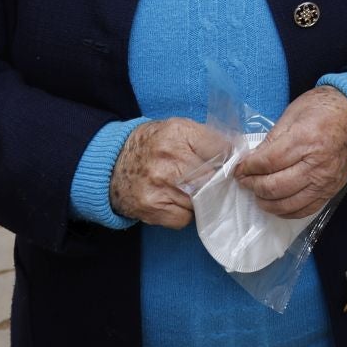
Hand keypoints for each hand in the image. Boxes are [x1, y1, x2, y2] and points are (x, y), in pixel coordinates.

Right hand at [111, 117, 228, 228]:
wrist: (110, 165)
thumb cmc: (149, 146)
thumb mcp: (174, 129)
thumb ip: (204, 138)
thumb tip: (236, 151)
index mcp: (178, 133)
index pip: (221, 149)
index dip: (227, 158)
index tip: (226, 162)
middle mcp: (170, 158)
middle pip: (214, 176)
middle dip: (215, 180)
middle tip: (209, 179)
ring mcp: (160, 184)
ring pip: (202, 199)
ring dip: (199, 197)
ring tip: (185, 188)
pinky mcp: (153, 207)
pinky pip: (185, 217)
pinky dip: (183, 212)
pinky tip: (173, 200)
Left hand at [234, 85, 346, 219]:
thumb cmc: (323, 109)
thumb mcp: (293, 114)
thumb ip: (271, 140)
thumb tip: (251, 161)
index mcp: (306, 139)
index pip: (268, 162)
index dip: (248, 168)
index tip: (238, 168)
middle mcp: (317, 164)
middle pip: (275, 186)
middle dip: (252, 185)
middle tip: (244, 180)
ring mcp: (326, 181)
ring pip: (287, 203)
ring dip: (265, 201)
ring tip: (256, 192)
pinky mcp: (331, 191)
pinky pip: (304, 210)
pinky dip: (286, 211)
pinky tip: (275, 203)